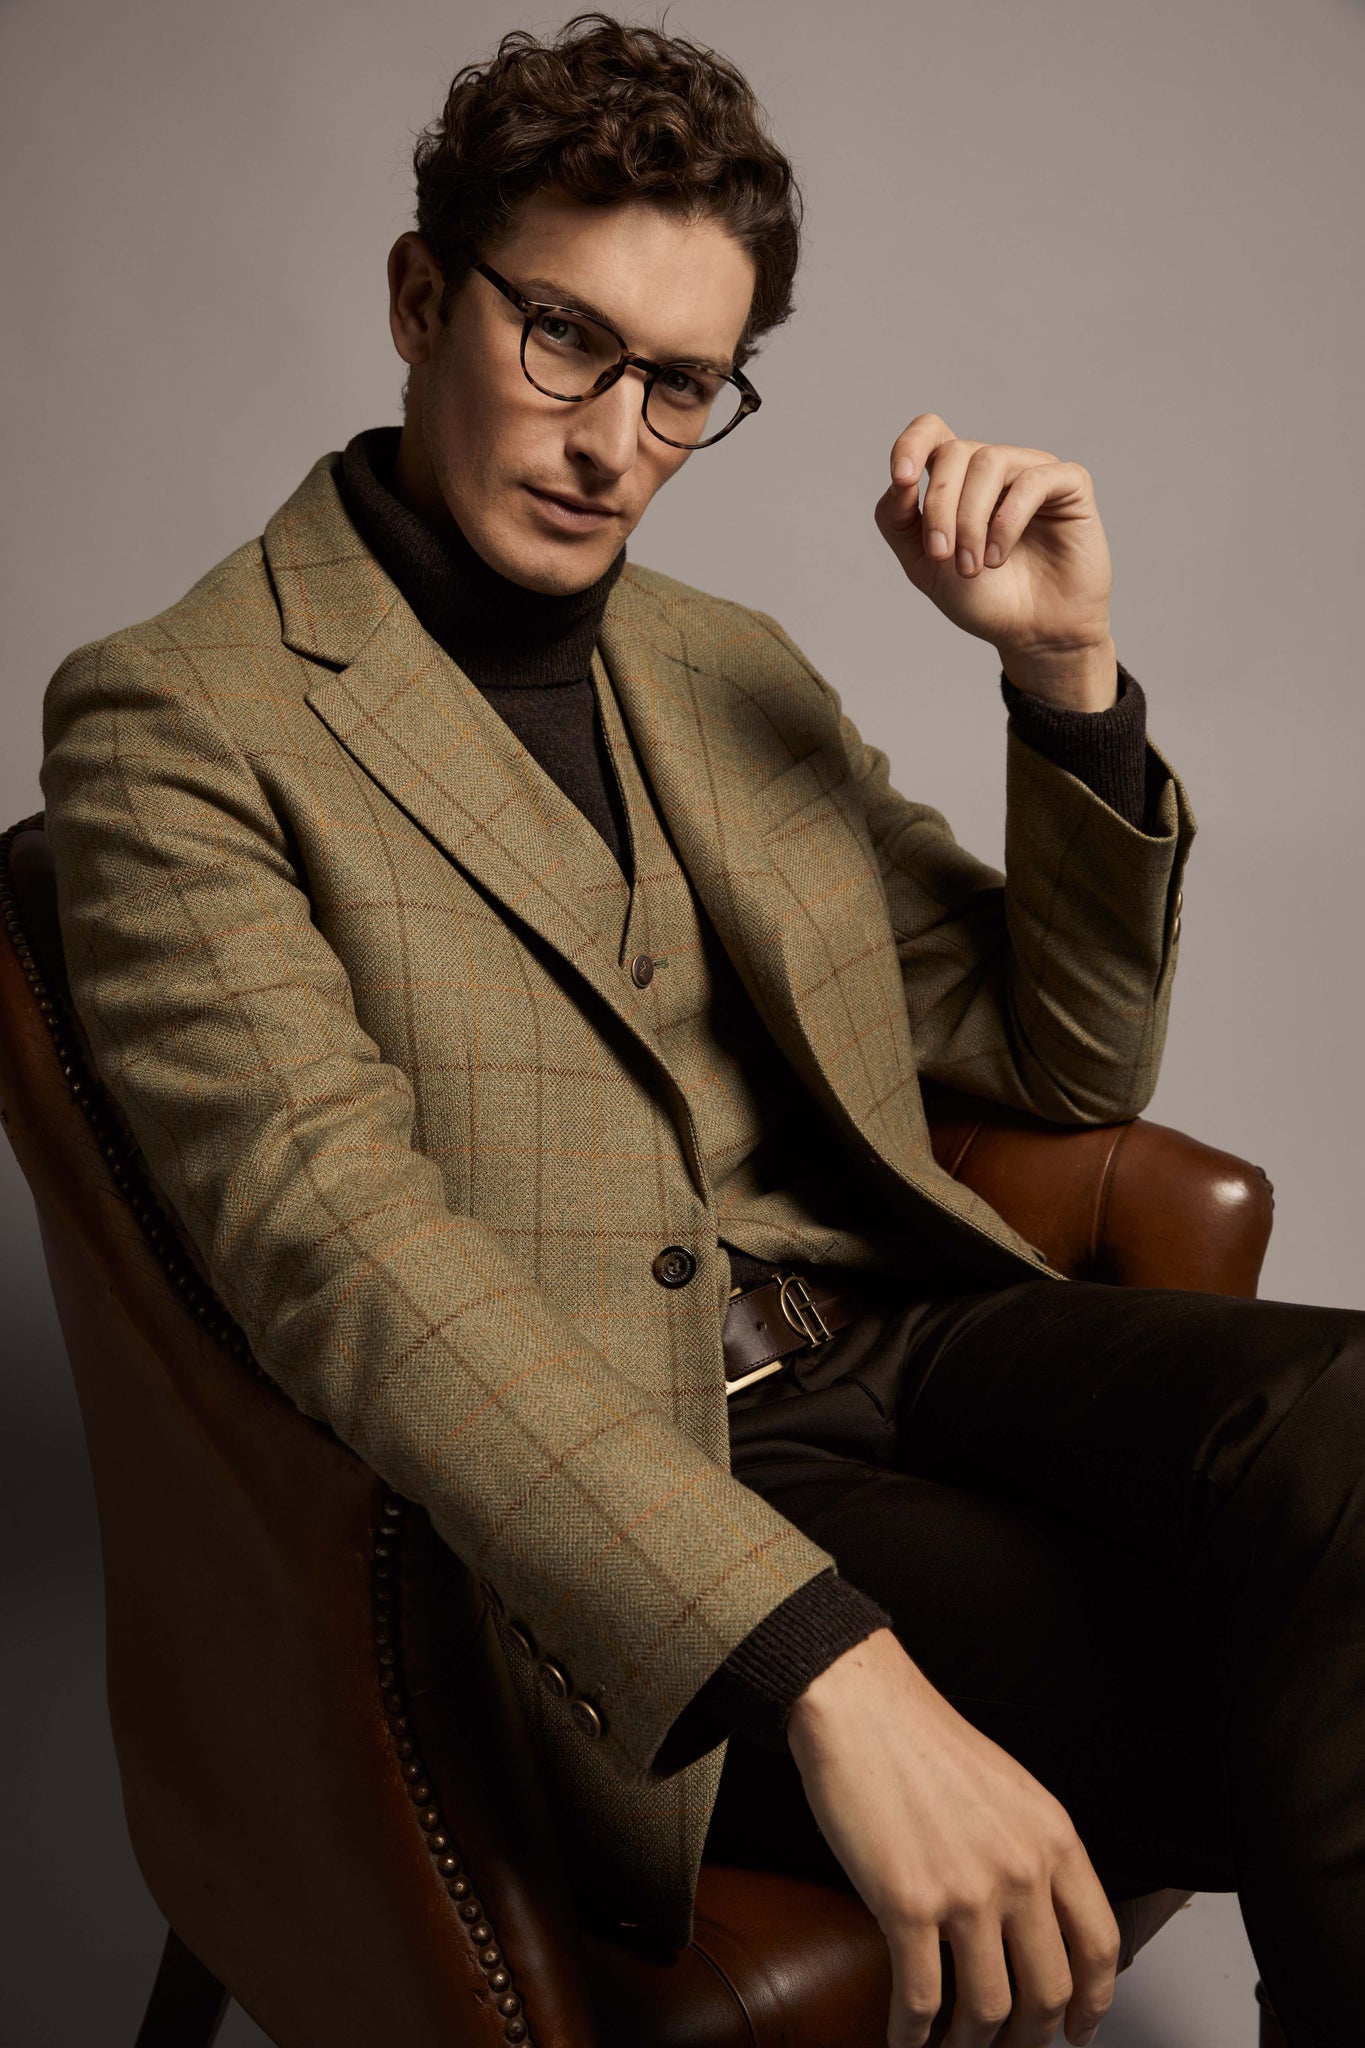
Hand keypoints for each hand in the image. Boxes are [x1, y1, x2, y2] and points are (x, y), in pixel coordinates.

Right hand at [786, 1629, 1119, 2047]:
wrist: (862, 1707)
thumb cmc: (924, 1741)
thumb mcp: (1009, 1788)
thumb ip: (1031, 1850)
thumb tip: (1034, 1919)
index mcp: (1052, 1838)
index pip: (1099, 1943)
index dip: (1094, 2001)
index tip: (1080, 2028)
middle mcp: (1020, 1870)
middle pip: (1048, 1990)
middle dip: (1030, 2036)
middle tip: (1011, 2046)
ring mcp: (966, 1891)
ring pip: (989, 2007)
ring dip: (971, 2045)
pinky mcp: (907, 1904)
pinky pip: (920, 1997)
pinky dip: (913, 2034)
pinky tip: (903, 2039)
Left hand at [873, 415, 1117, 711]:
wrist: (1033, 635)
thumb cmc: (983, 599)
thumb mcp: (924, 565)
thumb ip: (898, 521)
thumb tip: (900, 481)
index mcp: (957, 478)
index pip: (931, 432)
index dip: (911, 445)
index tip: (902, 480)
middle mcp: (995, 467)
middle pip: (954, 453)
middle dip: (940, 508)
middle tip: (944, 558)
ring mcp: (1032, 471)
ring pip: (989, 462)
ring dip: (971, 519)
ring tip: (974, 566)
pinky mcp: (1070, 485)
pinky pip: (1034, 481)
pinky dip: (1008, 520)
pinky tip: (998, 556)